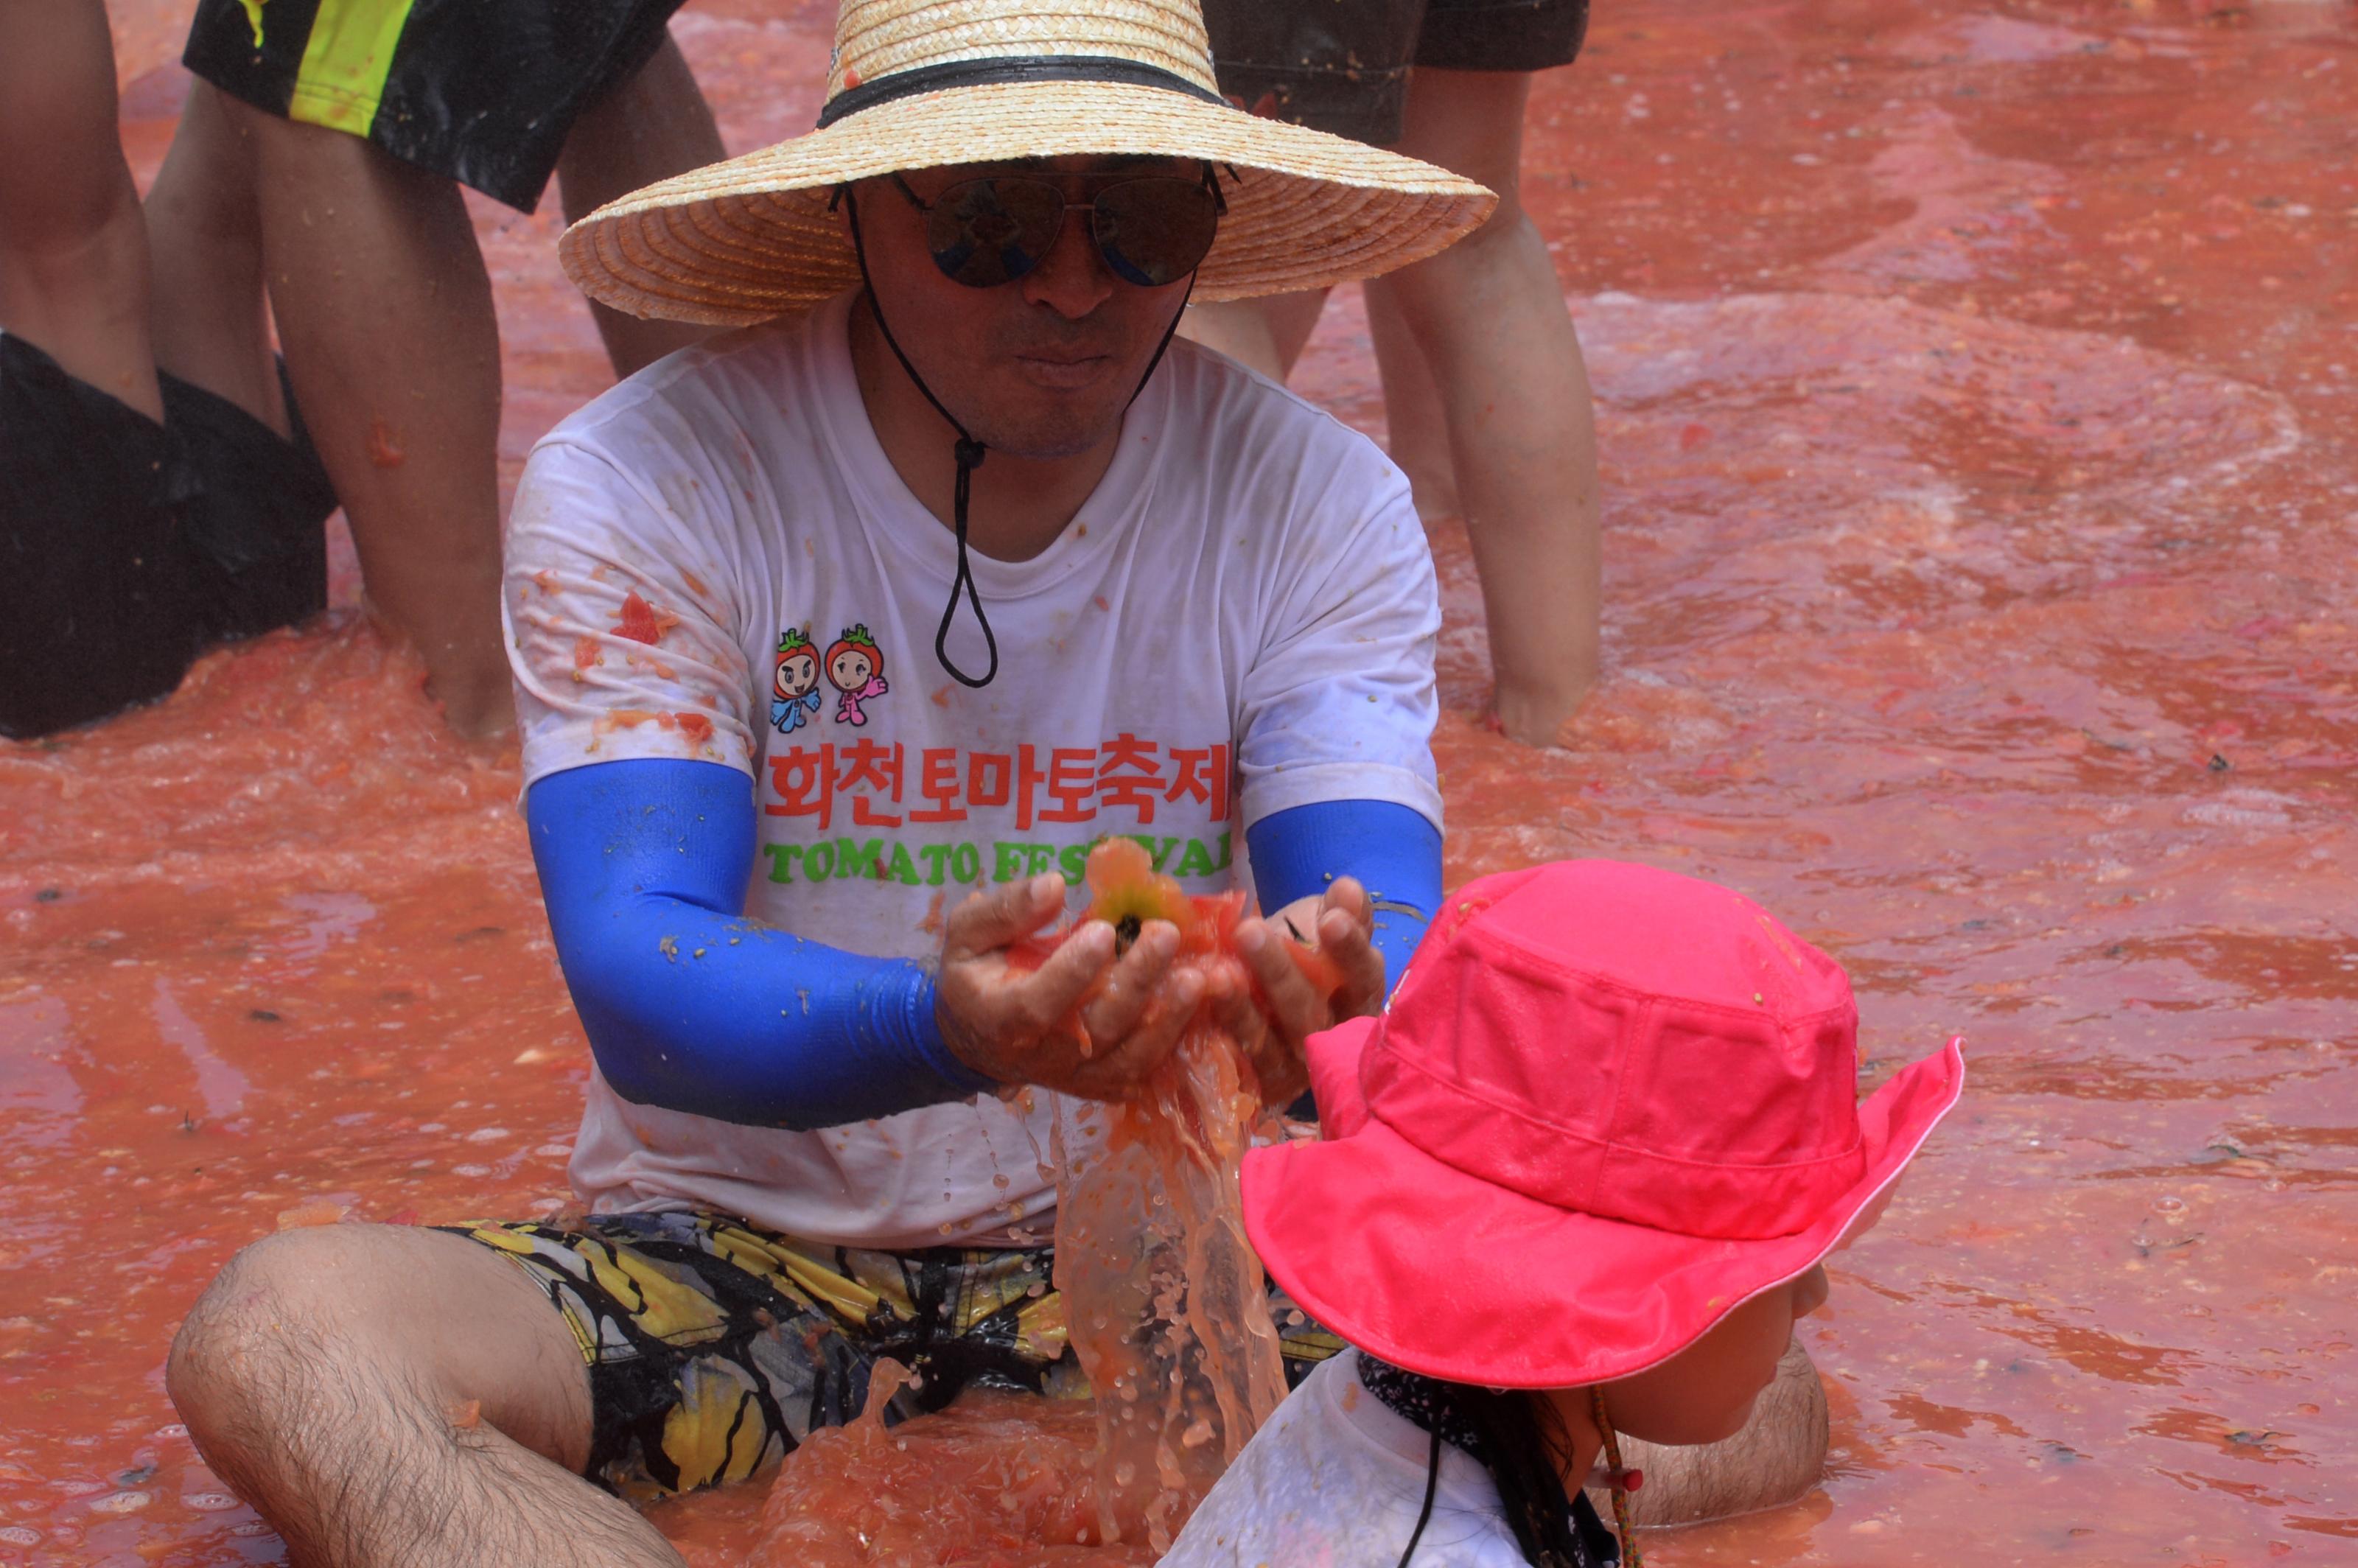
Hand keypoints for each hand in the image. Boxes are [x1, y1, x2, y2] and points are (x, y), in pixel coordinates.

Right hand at [935, 874, 1205, 1101]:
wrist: (976, 1034)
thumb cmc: (975, 972)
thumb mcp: (967, 932)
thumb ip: (1005, 910)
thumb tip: (1054, 885)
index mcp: (1000, 1017)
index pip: (1038, 1005)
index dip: (1072, 972)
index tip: (1103, 930)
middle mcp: (1039, 1055)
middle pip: (1095, 1029)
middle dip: (1135, 982)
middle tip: (1167, 934)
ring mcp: (1073, 1076)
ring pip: (1127, 1060)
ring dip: (1167, 1021)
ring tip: (1196, 976)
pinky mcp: (1099, 1083)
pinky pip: (1142, 1072)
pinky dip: (1173, 1043)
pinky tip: (1198, 1007)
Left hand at [1208, 877, 1383, 1107]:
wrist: (1273, 1003)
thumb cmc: (1307, 960)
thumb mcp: (1329, 932)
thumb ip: (1343, 911)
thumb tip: (1347, 888)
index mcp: (1358, 999)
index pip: (1362, 978)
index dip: (1349, 951)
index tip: (1330, 919)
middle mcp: (1328, 1038)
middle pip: (1306, 1009)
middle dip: (1278, 970)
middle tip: (1248, 930)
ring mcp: (1291, 1065)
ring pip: (1265, 1037)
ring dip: (1240, 1005)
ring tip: (1217, 971)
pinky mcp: (1256, 1080)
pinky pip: (1233, 1056)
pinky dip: (1216, 1027)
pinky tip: (1199, 997)